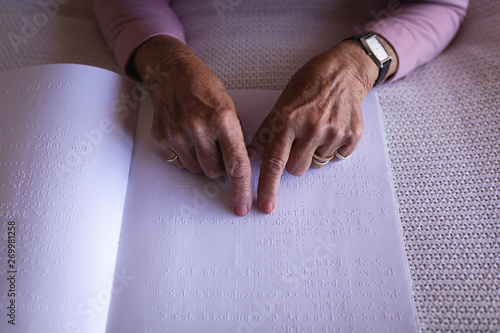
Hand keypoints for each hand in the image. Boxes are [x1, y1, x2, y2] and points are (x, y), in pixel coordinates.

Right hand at [132, 36, 251, 215]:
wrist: (173, 74)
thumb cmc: (204, 89)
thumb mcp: (230, 109)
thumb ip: (235, 139)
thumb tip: (238, 169)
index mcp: (223, 120)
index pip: (236, 165)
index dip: (241, 189)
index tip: (242, 206)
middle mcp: (199, 129)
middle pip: (215, 172)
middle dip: (221, 168)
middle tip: (218, 149)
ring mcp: (177, 134)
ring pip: (197, 171)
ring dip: (203, 162)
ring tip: (201, 138)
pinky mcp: (161, 138)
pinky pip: (179, 163)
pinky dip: (185, 156)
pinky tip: (186, 137)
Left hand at [247, 39, 394, 213]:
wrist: (343, 71)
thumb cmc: (309, 84)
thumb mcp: (281, 103)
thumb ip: (266, 132)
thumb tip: (251, 155)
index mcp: (289, 121)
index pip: (274, 162)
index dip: (268, 186)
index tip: (265, 206)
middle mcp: (312, 129)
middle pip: (296, 169)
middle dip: (294, 161)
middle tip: (298, 141)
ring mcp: (334, 133)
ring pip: (316, 164)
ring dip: (314, 153)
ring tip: (317, 129)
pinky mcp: (352, 136)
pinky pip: (337, 158)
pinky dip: (332, 149)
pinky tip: (332, 129)